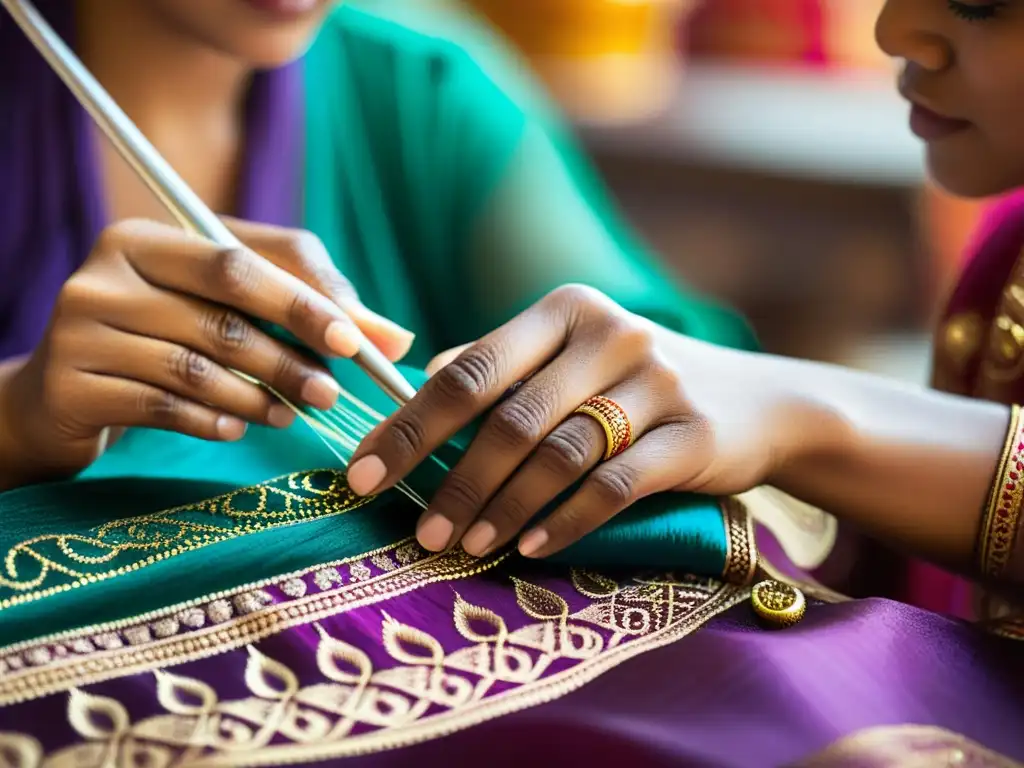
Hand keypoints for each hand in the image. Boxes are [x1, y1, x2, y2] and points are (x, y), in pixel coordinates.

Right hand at [0, 217, 413, 484]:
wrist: (63, 391)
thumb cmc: (163, 336)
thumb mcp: (225, 308)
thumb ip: (307, 307)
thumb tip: (396, 341)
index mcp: (147, 239)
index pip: (239, 261)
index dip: (304, 300)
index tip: (356, 340)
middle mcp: (106, 275)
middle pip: (222, 313)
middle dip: (290, 356)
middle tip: (334, 392)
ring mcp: (80, 330)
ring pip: (195, 367)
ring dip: (259, 397)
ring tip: (295, 413)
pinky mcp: (71, 387)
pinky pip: (162, 409)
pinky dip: (213, 422)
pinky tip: (241, 431)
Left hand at [347, 284, 818, 558]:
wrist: (760, 401)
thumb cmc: (641, 382)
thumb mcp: (575, 356)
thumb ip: (504, 364)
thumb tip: (420, 382)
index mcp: (565, 310)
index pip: (469, 370)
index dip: (409, 425)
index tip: (361, 473)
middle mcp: (609, 335)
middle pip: (509, 417)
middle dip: (453, 479)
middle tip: (418, 530)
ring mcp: (657, 381)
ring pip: (557, 454)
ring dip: (503, 508)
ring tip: (464, 546)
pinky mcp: (693, 434)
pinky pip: (615, 485)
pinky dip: (566, 520)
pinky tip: (531, 547)